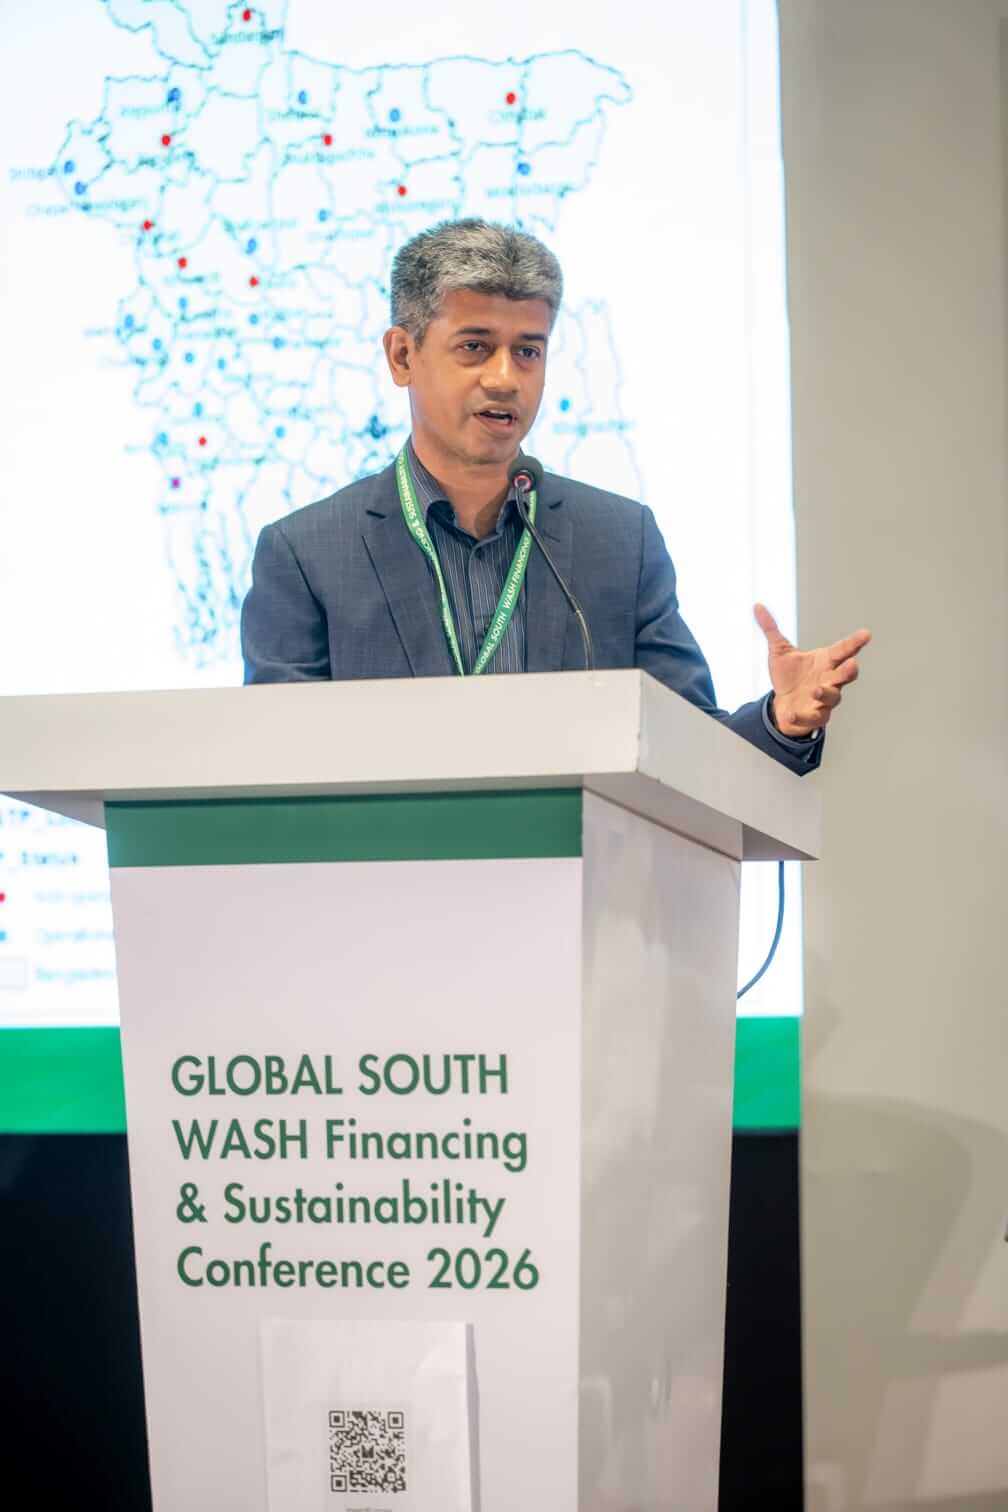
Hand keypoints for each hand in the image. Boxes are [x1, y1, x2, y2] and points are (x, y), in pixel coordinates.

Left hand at [754, 603, 871, 736]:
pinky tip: (790, 714)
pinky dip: (802, 717)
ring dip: (826, 693)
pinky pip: (813, 718)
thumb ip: (771, 629)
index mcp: (825, 661)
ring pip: (833, 697)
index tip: (866, 634)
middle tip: (851, 664)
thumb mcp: (779, 651)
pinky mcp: (815, 716)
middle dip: (849, 670)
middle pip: (846, 675)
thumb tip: (757, 606)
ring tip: (816, 689)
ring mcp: (824, 700)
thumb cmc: (788, 676)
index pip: (843, 650)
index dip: (855, 642)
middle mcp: (830, 679)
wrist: (782, 704)